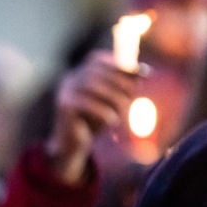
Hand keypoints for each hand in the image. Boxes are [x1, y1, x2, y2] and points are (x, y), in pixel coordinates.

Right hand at [45, 49, 140, 183]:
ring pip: (91, 85)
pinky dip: (102, 111)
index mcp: (78, 74)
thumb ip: (124, 87)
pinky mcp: (64, 107)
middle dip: (118, 80)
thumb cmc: (94, 122)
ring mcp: (65, 92)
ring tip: (125, 109)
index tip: (140, 71)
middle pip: (96, 71)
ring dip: (113, 96)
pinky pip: (85, 104)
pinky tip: (112, 121)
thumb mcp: (111, 103)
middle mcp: (69, 79)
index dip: (118, 63)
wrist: (72, 146)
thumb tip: (143, 72)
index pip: (97, 59)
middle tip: (135, 92)